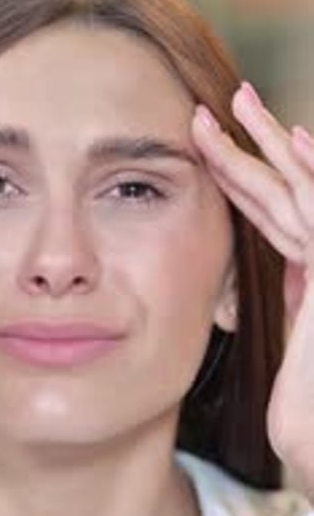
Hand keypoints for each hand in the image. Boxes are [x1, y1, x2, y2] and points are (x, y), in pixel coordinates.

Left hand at [192, 83, 313, 499]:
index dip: (244, 176)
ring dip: (274, 145)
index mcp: (309, 279)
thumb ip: (298, 298)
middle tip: (226, 99)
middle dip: (256, 144)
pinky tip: (293, 142)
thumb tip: (288, 265)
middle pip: (288, 192)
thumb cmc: (307, 416)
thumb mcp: (297, 342)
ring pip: (306, 193)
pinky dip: (313, 178)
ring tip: (240, 102)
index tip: (211, 145)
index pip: (273, 216)